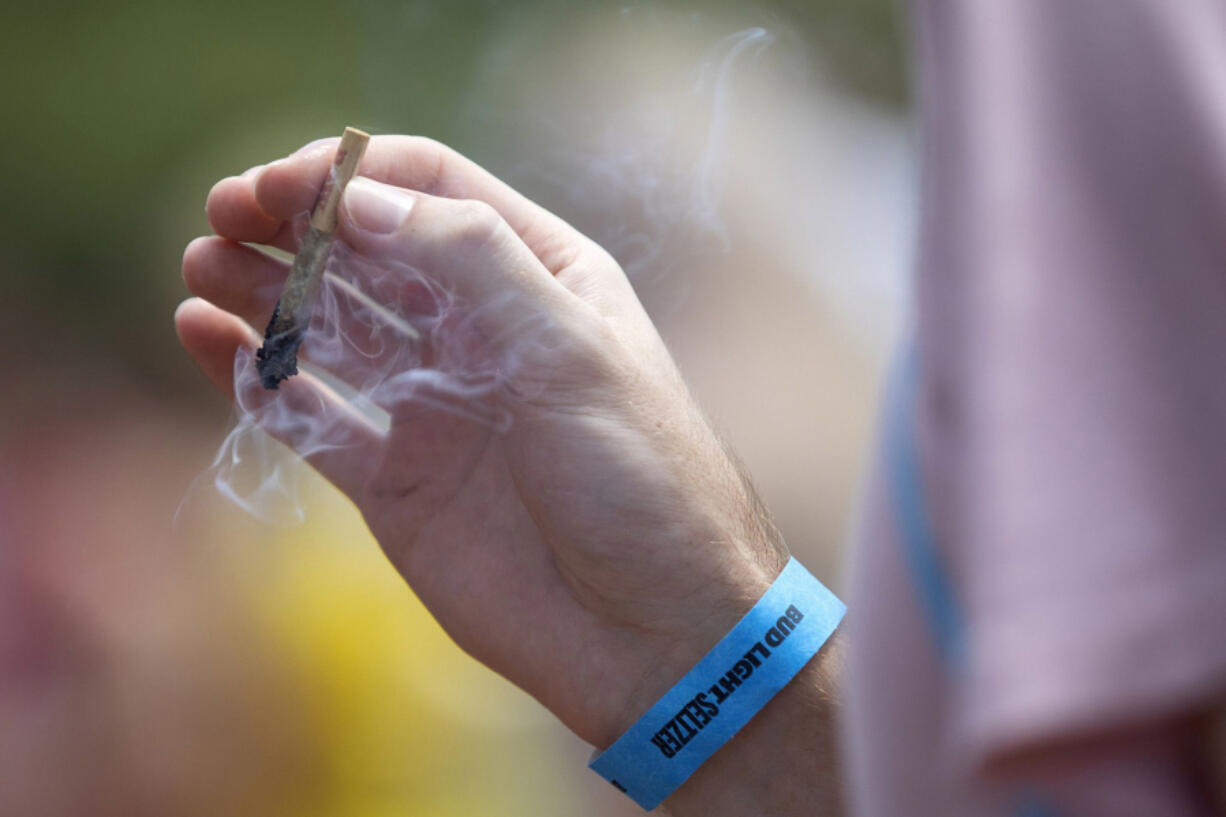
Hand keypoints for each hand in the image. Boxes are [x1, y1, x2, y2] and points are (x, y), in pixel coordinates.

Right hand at [179, 135, 790, 751]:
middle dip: (298, 226)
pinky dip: (259, 380)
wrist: (652, 631)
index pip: (434, 190)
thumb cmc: (640, 477)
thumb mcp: (572, 348)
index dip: (354, 174)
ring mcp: (435, 408)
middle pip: (372, 254)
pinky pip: (313, 418)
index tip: (281, 183)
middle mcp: (483, 334)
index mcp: (541, 278)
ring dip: (268, 293)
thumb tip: (361, 196)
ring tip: (201, 265)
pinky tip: (209, 339)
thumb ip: (471, 261)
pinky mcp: (398, 482)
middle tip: (224, 212)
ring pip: (333, 330)